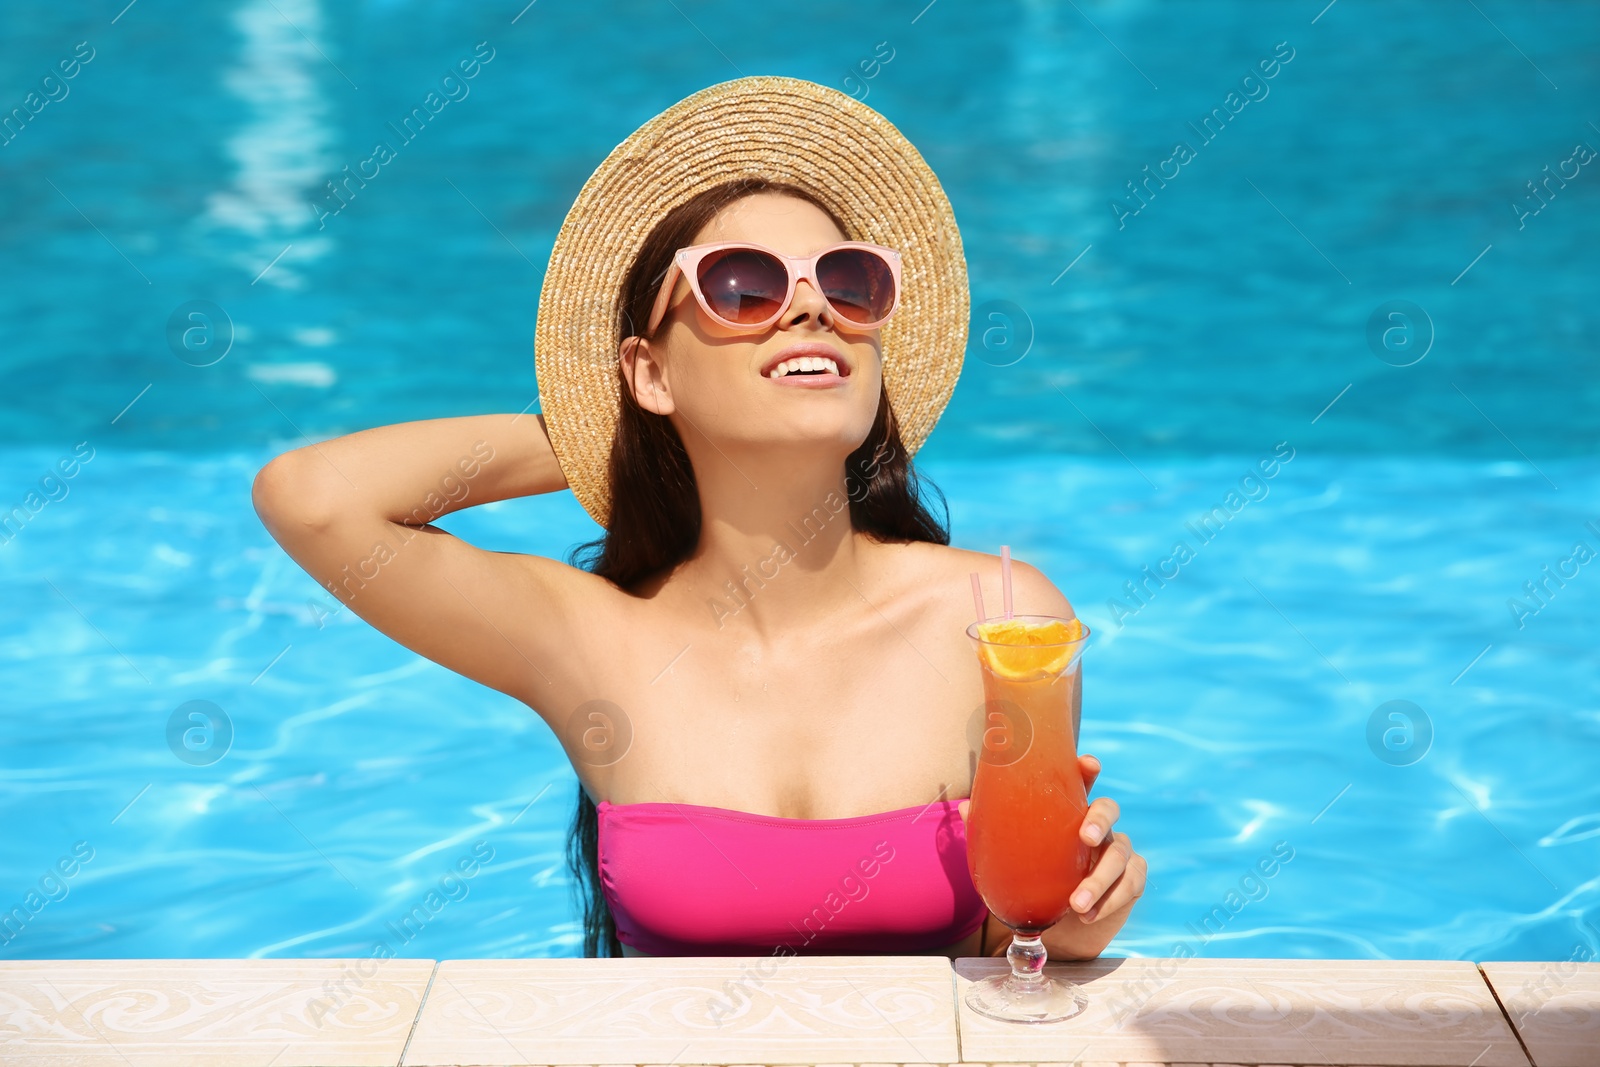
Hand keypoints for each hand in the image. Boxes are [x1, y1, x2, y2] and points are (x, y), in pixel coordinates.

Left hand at [957, 753, 1146, 925]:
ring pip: (1120, 854)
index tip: (1087, 763)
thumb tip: (965, 808)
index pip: (1081, 783)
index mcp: (1070, 813)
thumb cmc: (1038, 879)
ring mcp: (1118, 850)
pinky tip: (1089, 915)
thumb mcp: (1015, 858)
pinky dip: (1111, 901)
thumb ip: (996, 833)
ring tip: (1077, 904)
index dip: (1087, 770)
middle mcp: (1098, 826)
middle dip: (1100, 820)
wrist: (1064, 922)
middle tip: (1085, 837)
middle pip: (1109, 810)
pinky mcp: (1131, 878)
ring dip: (1100, 880)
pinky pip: (1130, 884)